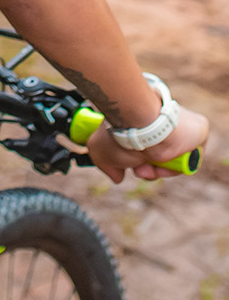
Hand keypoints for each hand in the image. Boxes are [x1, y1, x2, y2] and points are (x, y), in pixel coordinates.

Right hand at [87, 106, 209, 182]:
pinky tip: (163, 168)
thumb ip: (107, 166)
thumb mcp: (100, 150)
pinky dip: (177, 168)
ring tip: (147, 170)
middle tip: (138, 170)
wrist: (141, 124)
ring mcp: (179, 126)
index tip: (129, 168)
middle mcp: (160, 123)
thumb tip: (117, 177)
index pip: (145, 147)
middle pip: (159, 155)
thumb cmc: (119, 134)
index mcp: (140, 122)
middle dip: (147, 169)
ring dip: (159, 171)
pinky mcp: (197, 129)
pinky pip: (190, 157)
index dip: (137, 163)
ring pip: (174, 158)